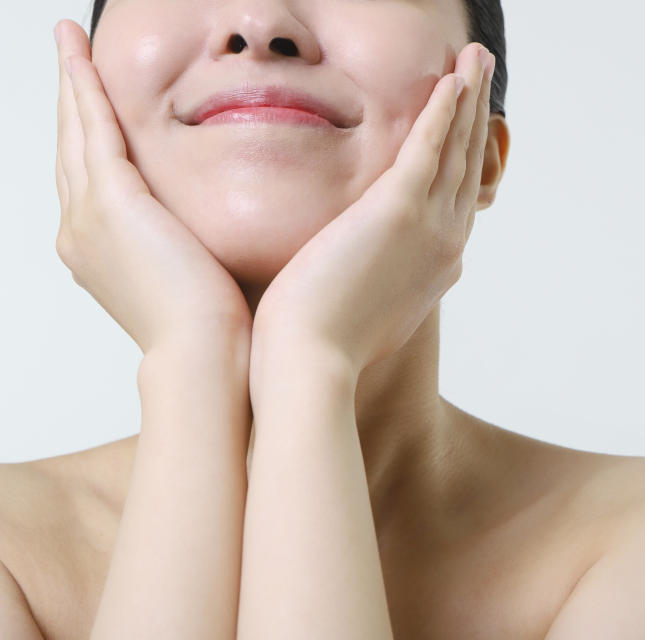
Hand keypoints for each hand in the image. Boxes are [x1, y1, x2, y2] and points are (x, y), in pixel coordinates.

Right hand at [53, 19, 252, 353]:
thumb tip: (225, 239)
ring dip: (73, 83)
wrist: (206, 359)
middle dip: (71, 101)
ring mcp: (90, 218)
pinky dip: (87, 91)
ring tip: (67, 41)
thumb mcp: (197, 282)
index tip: (94, 102)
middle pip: (73, 149)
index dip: (89, 135)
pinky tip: (83, 58)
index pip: (92, 178)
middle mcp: (82, 232)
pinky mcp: (112, 204)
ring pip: (78, 133)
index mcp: (101, 252)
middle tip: (68, 56)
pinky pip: (95, 131)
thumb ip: (195, 250)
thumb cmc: (215, 334)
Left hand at [250, 43, 494, 376]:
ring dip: (467, 98)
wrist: (309, 363)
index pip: (457, 200)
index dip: (465, 157)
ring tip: (477, 58)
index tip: (466, 127)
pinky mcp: (398, 210)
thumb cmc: (324, 345)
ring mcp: (428, 228)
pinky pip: (429, 146)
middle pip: (465, 166)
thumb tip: (368, 278)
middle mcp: (444, 245)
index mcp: (435, 267)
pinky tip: (453, 77)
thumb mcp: (366, 312)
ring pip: (454, 149)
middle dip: (474, 116)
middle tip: (482, 74)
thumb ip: (380, 286)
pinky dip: (444, 109)